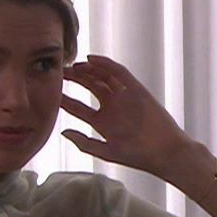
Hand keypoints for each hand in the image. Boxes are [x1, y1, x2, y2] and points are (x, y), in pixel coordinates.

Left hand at [61, 55, 194, 177]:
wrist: (166, 152)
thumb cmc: (139, 157)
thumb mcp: (107, 152)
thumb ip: (85, 143)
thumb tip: (63, 132)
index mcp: (102, 122)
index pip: (78, 107)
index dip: (64, 99)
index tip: (50, 91)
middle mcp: (112, 107)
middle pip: (89, 86)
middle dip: (74, 78)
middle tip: (59, 71)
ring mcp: (124, 96)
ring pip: (102, 77)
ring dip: (88, 69)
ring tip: (74, 65)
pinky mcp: (137, 89)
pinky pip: (119, 72)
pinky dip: (106, 64)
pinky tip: (91, 59)